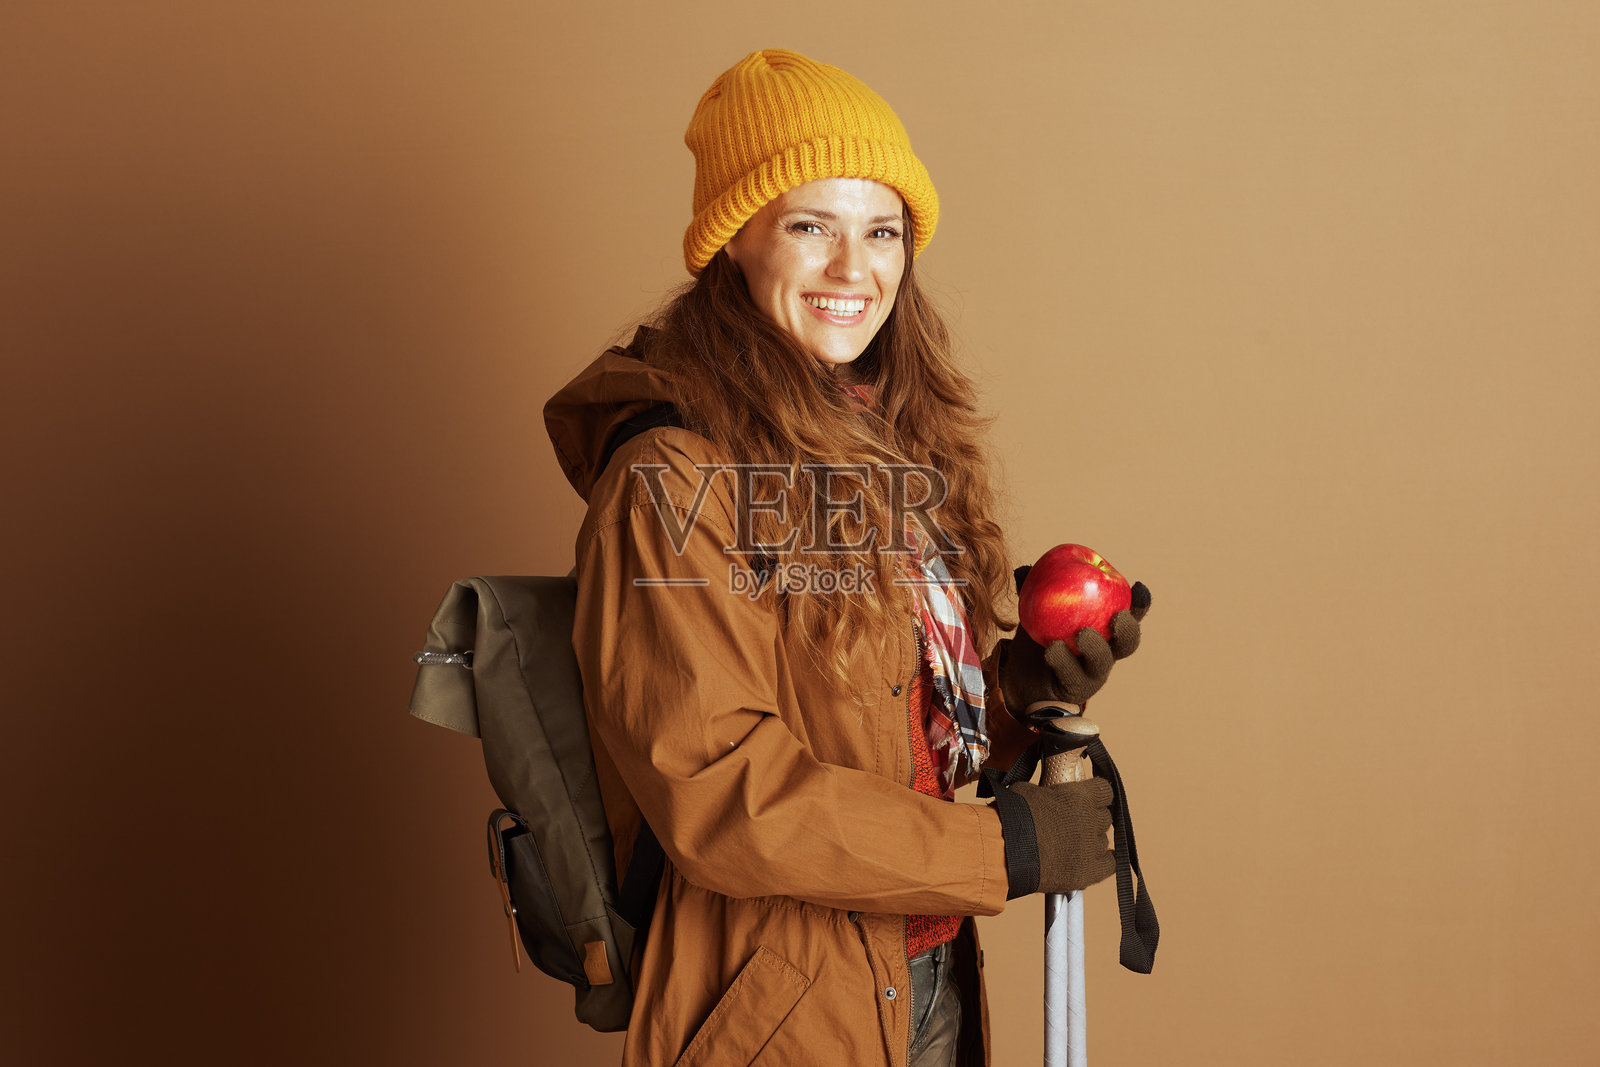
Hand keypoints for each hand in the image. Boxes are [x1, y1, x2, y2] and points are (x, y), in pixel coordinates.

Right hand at [995, 777, 1115, 896]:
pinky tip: (1089, 862)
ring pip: (1102, 841)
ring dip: (1091, 842)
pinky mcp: (1089, 872)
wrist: (1005, 850)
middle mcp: (1091, 820)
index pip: (1104, 791)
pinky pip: (1109, 865)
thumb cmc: (1011, 817)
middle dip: (1091, 820)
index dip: (1096, 796)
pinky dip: (1101, 863)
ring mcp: (1092, 847)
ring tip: (1071, 846)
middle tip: (1073, 825)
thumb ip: (1049, 793)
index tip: (1088, 800)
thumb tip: (1047, 796)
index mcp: (1080, 796)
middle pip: (1104, 818)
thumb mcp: (1029, 791)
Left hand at [999, 566, 1150, 711]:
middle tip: (1118, 615)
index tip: (1138, 587)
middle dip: (1128, 629)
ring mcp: (1091, 673)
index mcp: (1104, 628)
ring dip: (1095, 647)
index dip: (1140, 604)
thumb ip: (1033, 591)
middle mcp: (1104, 651)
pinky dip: (1062, 660)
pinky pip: (1071, 674)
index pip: (1129, 615)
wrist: (1021, 676)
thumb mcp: (1035, 612)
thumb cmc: (1037, 638)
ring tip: (1083, 634)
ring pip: (1102, 662)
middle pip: (1128, 643)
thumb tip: (1023, 570)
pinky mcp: (1073, 688)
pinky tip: (1052, 649)